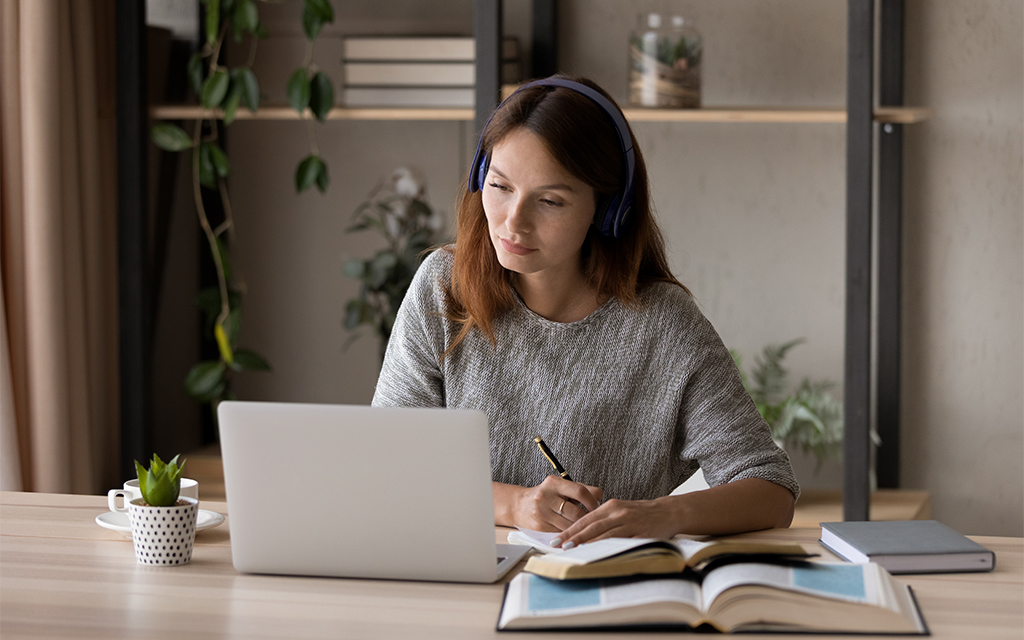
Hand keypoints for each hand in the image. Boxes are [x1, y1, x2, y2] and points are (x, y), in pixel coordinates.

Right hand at [502, 476, 602, 531]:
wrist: (519, 505)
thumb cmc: (546, 496)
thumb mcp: (561, 487)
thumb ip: (581, 490)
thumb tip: (600, 497)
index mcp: (554, 483)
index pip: (580, 491)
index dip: (592, 501)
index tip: (597, 507)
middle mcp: (546, 496)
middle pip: (576, 512)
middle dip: (587, 518)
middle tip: (592, 520)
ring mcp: (542, 512)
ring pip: (570, 525)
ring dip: (580, 528)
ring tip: (583, 526)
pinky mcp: (539, 526)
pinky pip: (561, 533)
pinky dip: (570, 534)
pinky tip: (573, 533)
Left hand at [551, 497, 681, 548]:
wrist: (668, 511)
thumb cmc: (641, 513)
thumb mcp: (620, 510)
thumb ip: (603, 520)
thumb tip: (581, 534)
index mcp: (611, 506)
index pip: (585, 519)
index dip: (569, 530)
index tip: (555, 539)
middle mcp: (618, 513)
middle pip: (591, 526)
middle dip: (573, 537)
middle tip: (557, 546)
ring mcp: (630, 523)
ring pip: (605, 534)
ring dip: (587, 544)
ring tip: (572, 551)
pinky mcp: (641, 533)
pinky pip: (622, 542)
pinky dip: (609, 549)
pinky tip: (599, 555)